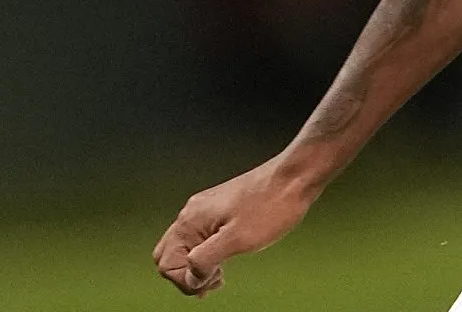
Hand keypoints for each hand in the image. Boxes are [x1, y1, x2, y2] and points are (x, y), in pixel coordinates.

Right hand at [153, 156, 320, 297]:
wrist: (295, 177)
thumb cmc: (271, 205)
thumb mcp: (237, 240)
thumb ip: (206, 260)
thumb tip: (192, 276)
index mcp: (191, 221)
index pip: (166, 263)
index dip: (186, 280)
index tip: (210, 283)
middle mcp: (193, 213)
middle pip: (169, 255)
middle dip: (186, 275)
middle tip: (212, 282)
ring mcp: (206, 210)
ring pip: (185, 247)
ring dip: (197, 266)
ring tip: (220, 276)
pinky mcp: (220, 209)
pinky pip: (201, 238)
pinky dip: (207, 254)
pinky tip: (224, 262)